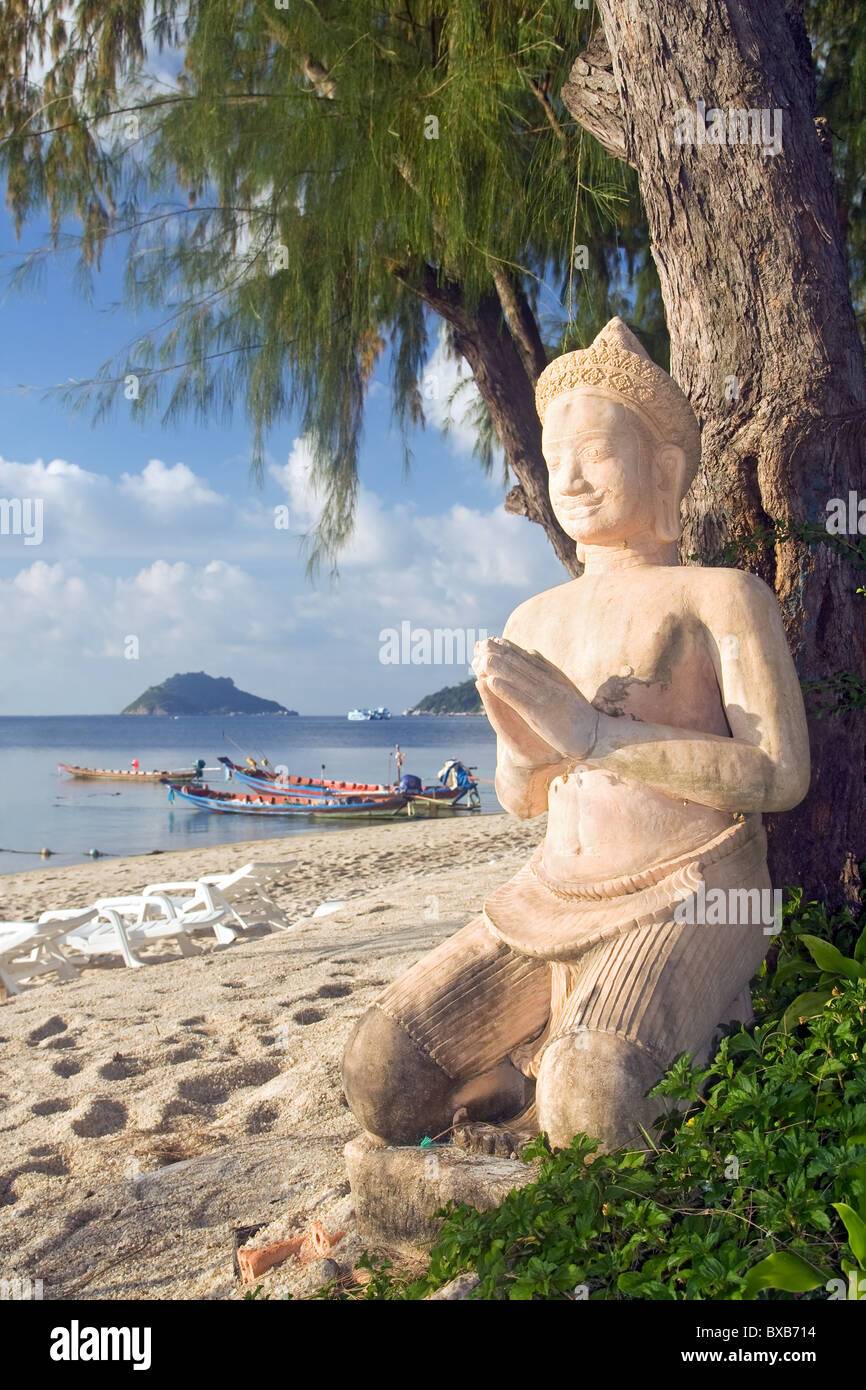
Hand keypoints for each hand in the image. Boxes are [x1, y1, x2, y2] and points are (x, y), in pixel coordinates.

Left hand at [473, 637, 598, 760]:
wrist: (596, 734)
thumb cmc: (578, 713)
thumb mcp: (562, 685)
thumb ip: (546, 669)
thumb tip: (531, 651)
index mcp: (552, 675)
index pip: (526, 657)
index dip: (508, 648)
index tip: (491, 640)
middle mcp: (548, 682)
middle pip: (519, 663)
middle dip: (498, 653)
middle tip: (479, 645)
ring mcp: (545, 696)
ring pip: (517, 677)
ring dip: (497, 667)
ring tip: (479, 659)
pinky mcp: (541, 713)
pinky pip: (520, 699)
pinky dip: (505, 689)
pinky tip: (491, 682)